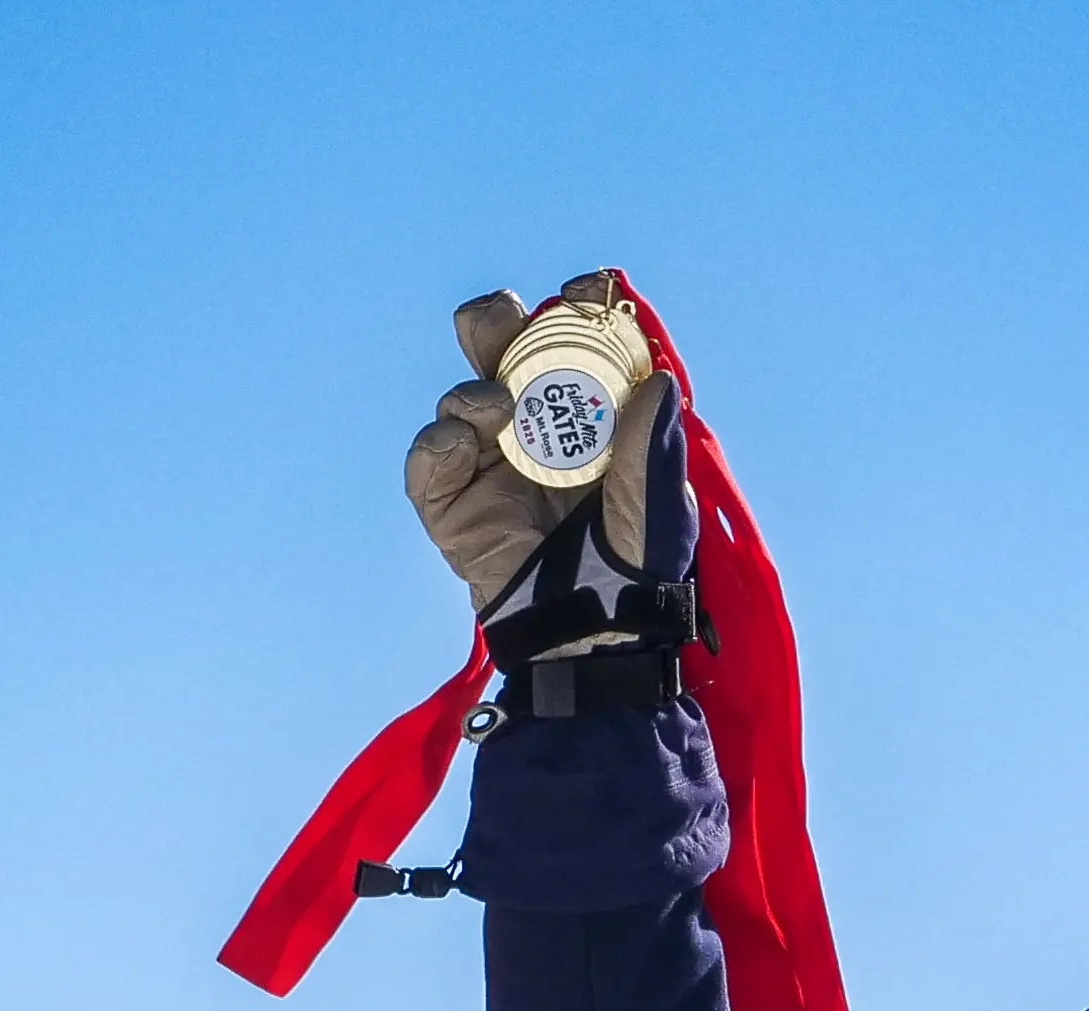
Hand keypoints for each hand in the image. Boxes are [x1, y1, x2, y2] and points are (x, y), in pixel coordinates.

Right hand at [404, 274, 687, 665]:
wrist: (591, 640)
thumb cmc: (635, 573)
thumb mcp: (659, 512)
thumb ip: (654, 450)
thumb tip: (659, 380)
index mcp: (587, 415)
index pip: (572, 343)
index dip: (575, 309)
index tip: (588, 291)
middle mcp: (532, 428)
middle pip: (499, 351)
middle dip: (498, 321)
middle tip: (508, 316)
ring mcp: (487, 463)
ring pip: (462, 396)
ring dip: (474, 387)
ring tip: (499, 406)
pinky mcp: (451, 505)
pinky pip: (429, 460)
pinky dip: (439, 443)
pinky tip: (463, 446)